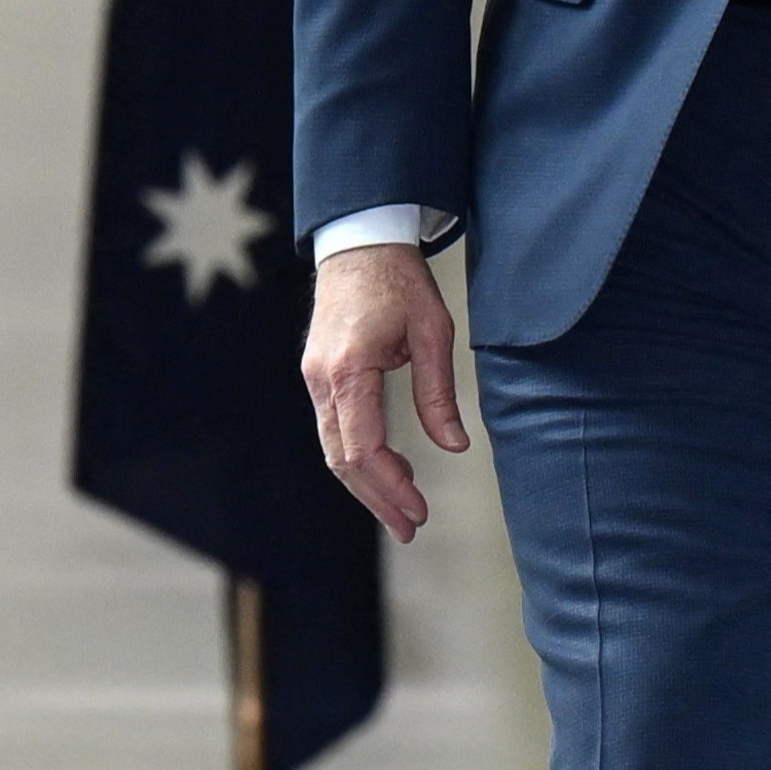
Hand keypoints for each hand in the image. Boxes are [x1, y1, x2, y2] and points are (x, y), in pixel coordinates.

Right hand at [303, 240, 471, 539]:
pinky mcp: (319, 376)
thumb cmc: (398, 280)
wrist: (360, 242)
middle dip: (377, 499)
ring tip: (402, 512)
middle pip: (342, 460)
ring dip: (367, 484)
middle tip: (411, 528)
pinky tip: (391, 467)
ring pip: (334, 450)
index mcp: (349, 370)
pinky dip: (360, 457)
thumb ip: (439, 393)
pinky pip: (335, 430)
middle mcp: (323, 380)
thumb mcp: (433, 332)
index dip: (391, 486)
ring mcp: (316, 379)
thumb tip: (455, 444)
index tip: (418, 510)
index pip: (363, 447)